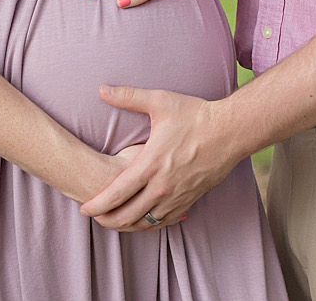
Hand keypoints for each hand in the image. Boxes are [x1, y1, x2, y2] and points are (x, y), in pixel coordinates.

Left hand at [80, 85, 237, 230]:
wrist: (231, 131)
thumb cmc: (194, 115)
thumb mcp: (159, 102)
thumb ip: (128, 97)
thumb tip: (102, 89)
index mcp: (150, 164)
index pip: (117, 194)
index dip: (97, 205)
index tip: (84, 209)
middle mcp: (163, 186)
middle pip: (128, 215)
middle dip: (108, 220)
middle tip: (94, 218)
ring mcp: (178, 196)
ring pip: (147, 222)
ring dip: (127, 226)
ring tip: (113, 222)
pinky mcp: (190, 199)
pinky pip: (165, 221)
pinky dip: (150, 224)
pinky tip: (141, 221)